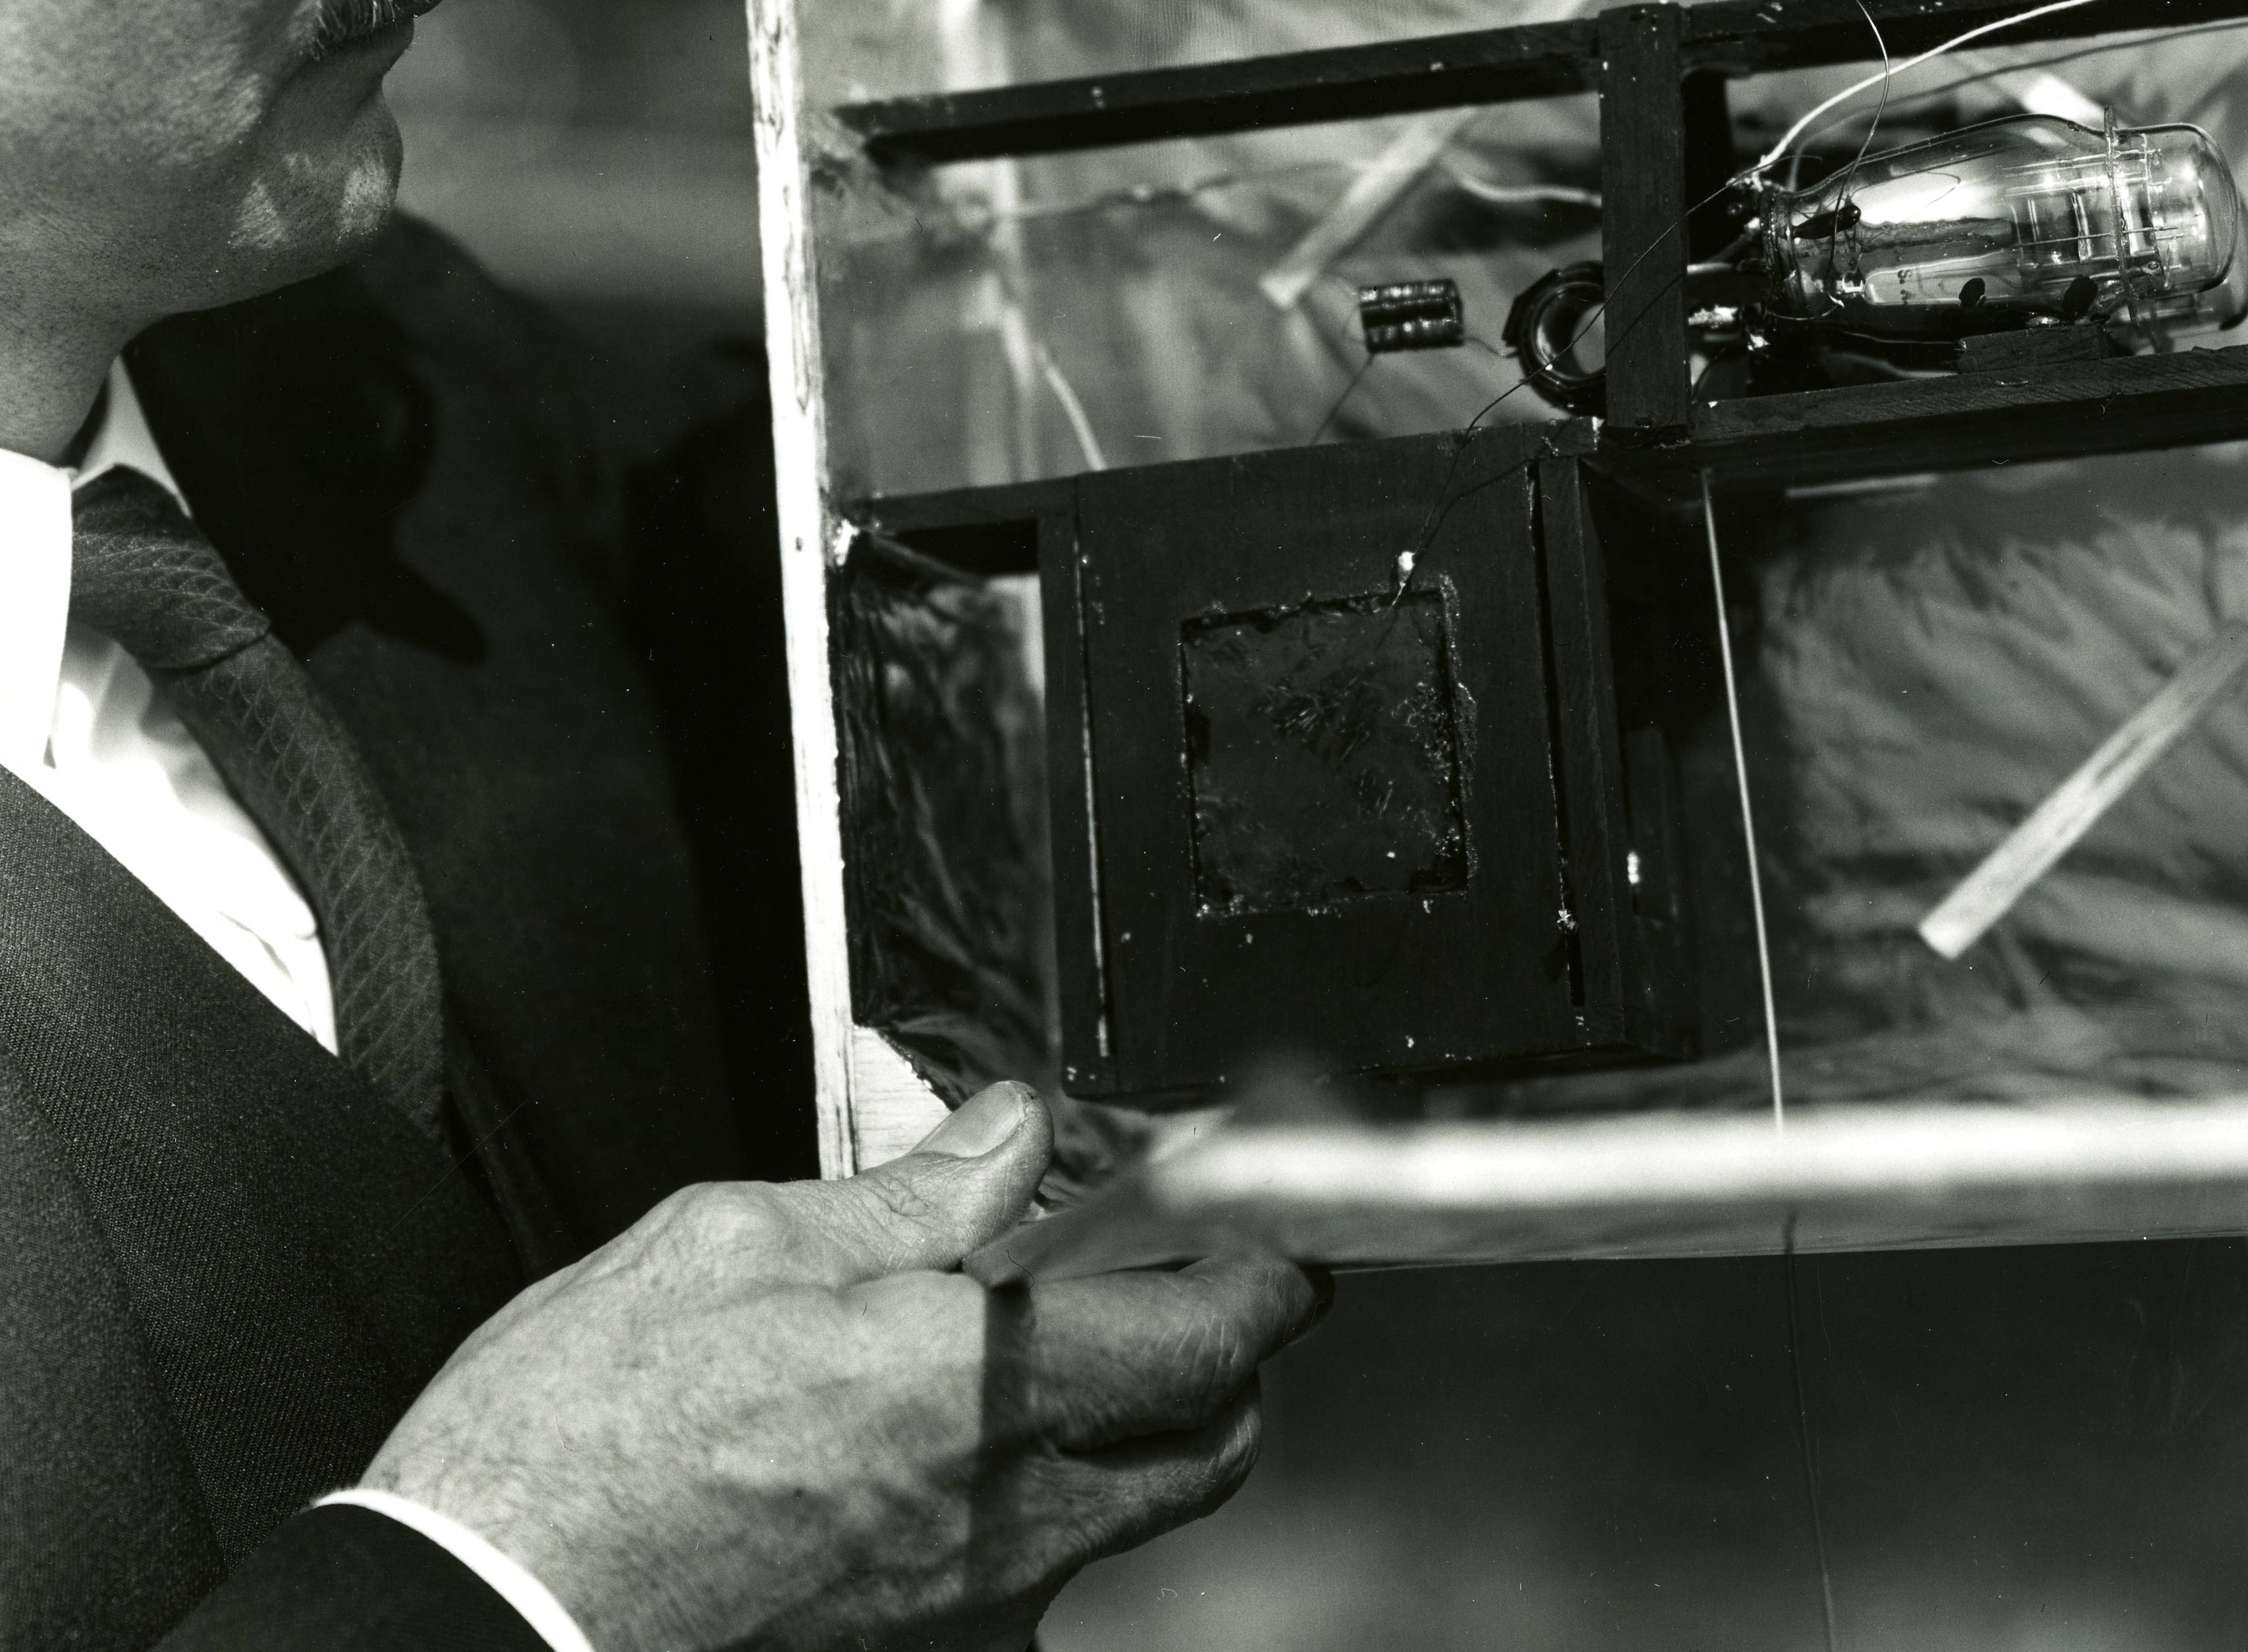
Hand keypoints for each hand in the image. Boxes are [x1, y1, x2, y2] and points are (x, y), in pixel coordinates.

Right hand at [365, 1079, 1324, 1651]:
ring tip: (1006, 1359)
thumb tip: (1015, 1139)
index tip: (1271, 1219)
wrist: (481, 1621)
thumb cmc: (577, 1440)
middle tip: (1150, 1275)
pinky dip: (1012, 1513)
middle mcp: (1002, 1524)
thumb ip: (909, 1197)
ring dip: (1110, 1433)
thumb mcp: (734, 1247)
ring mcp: (965, 1616)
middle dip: (1213, 1352)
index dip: (1270, 1265)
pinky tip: (917, 1461)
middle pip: (1207, 1439)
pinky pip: (1019, 1584)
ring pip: (1117, 1517)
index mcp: (973, 1391)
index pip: (1218, 1333)